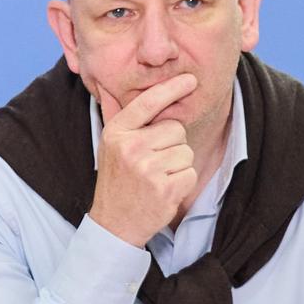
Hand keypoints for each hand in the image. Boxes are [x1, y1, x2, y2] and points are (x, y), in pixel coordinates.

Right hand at [88, 73, 200, 246]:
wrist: (113, 223)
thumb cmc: (118, 180)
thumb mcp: (113, 147)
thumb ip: (131, 123)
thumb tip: (150, 94)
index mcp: (116, 132)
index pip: (148, 103)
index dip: (171, 88)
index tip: (190, 79)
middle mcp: (130, 147)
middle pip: (175, 128)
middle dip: (172, 144)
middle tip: (153, 163)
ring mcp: (147, 168)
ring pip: (186, 151)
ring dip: (178, 165)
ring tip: (157, 177)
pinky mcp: (164, 188)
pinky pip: (190, 173)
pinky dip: (183, 183)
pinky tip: (164, 190)